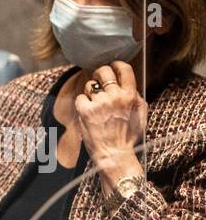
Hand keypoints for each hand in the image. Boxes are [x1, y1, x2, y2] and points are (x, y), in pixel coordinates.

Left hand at [74, 61, 146, 189]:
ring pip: (89, 86)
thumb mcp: (140, 115)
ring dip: (90, 92)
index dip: (116, 65)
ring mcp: (100, 103)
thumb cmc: (128, 137)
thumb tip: (128, 85)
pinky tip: (87, 113)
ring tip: (94, 105)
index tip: (112, 66)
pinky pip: (80, 98)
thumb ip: (135, 97)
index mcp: (131, 96)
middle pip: (104, 72)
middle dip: (99, 73)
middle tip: (97, 79)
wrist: (115, 154)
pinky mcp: (86, 111)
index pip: (124, 69)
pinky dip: (82, 104)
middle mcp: (115, 97)